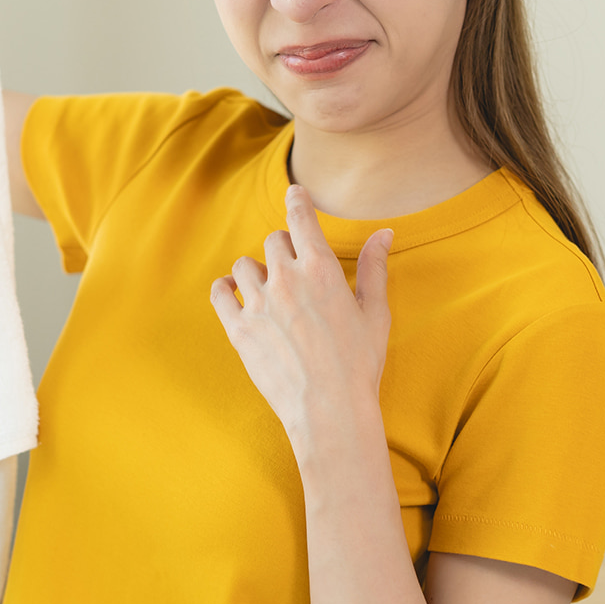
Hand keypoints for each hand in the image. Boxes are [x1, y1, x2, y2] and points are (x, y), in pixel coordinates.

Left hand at [210, 184, 392, 447]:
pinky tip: (234, 294)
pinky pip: (220, 293)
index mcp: (320, 268)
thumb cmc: (359, 363)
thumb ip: (375, 268)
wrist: (330, 410)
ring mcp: (259, 303)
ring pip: (244, 266)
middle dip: (283, 250)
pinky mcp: (239, 329)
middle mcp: (286, 278)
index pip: (301, 217)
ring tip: (268, 290)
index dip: (297, 200)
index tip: (295, 193)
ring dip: (256, 271)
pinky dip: (225, 290)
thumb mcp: (375, 312)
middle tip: (293, 270)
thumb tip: (384, 233)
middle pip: (272, 241)